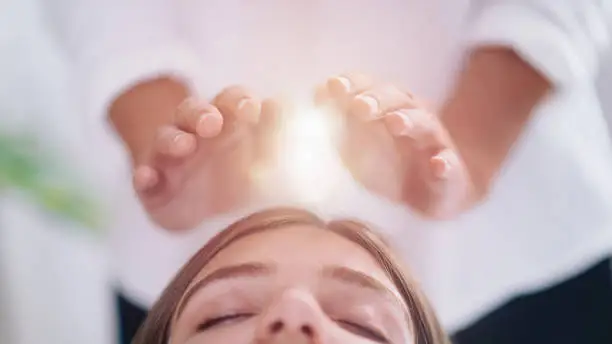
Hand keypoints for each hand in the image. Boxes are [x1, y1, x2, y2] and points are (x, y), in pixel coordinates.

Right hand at [132, 86, 278, 229]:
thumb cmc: (237, 179)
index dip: (238, 101)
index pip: (230, 101)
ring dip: (173, 139)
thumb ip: (274, 135)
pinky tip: (147, 177)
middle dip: (202, 114)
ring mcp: (169, 159)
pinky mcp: (152, 187)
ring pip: (165, 139)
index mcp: (224, 124)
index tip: (252, 109)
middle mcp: (193, 134)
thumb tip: (284, 107)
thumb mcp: (262, 160)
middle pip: (192, 111)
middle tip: (213, 123)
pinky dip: (144, 176)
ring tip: (183, 146)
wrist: (203, 215)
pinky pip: (143, 177)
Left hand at [316, 73, 475, 218]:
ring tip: (395, 123)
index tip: (333, 85)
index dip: (354, 83)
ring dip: (409, 120)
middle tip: (360, 106)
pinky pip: (449, 165)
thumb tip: (314, 96)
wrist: (434, 194)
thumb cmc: (391, 164)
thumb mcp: (359, 144)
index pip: (370, 87)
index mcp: (389, 107)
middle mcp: (413, 116)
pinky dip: (444, 164)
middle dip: (377, 99)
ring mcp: (434, 142)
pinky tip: (437, 165)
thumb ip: (339, 122)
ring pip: (425, 124)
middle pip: (397, 99)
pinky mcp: (449, 171)